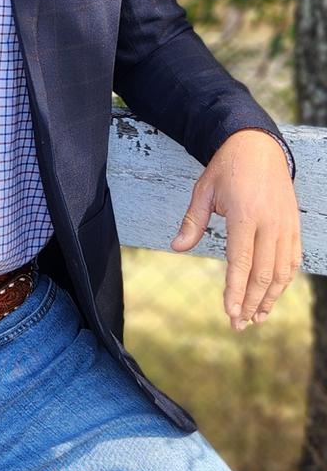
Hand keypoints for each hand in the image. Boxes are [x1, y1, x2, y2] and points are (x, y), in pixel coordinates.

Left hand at [169, 128, 301, 331]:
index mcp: (245, 215)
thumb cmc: (227, 168)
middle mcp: (269, 223)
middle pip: (263, 274)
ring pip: (281, 271)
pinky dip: (284, 281)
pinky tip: (273, 295)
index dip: (236, 291)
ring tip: (256, 317)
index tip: (230, 312)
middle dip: (250, 303)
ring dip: (269, 298)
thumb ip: (193, 222)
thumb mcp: (203, 190)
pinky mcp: (294, 225)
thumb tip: (176, 247)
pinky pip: (292, 260)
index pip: (240, 262)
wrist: (258, 146)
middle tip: (238, 324)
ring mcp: (285, 225)